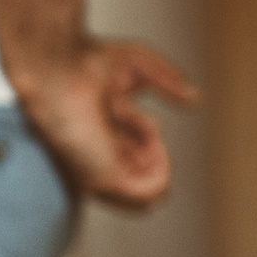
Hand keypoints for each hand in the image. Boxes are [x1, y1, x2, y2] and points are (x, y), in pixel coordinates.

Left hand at [11, 36, 196, 210]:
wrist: (60, 69)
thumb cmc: (88, 61)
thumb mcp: (140, 66)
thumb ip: (169, 83)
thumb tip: (196, 99)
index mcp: (98, 142)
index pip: (134, 160)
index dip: (148, 136)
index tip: (133, 113)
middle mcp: (95, 162)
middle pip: (143, 176)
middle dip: (155, 152)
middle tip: (143, 124)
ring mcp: (98, 174)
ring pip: (150, 190)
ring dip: (159, 161)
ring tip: (145, 131)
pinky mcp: (102, 180)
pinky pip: (150, 195)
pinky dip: (161, 169)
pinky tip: (148, 142)